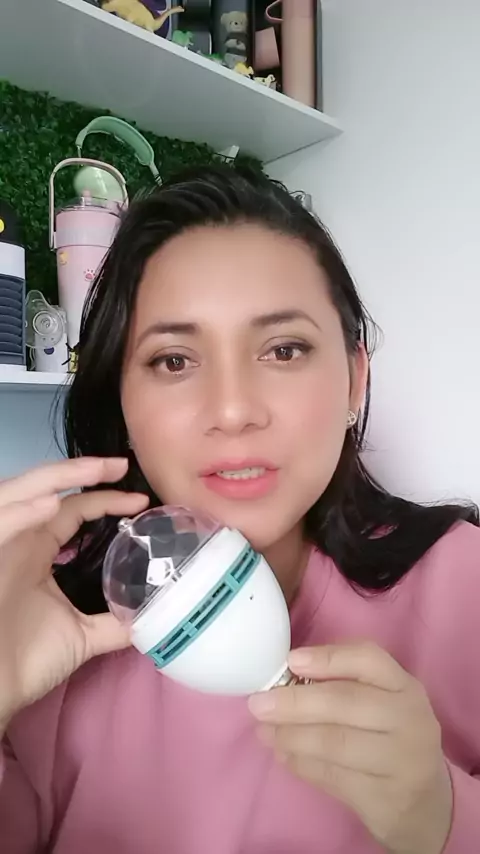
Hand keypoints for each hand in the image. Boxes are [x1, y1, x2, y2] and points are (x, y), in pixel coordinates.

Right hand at [0, 457, 148, 730]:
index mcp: (36, 552)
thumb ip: (114, 622)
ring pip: (19, 493)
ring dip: (55, 479)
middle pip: (46, 489)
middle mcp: (15, 541)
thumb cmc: (23, 663)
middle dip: (82, 471)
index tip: (140, 500)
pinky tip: (48, 506)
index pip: (71, 510)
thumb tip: (154, 616)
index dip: (104, 499)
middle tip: (120, 463)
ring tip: (92, 470)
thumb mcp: (81, 636)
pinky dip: (19, 513)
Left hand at [248, 642, 452, 853]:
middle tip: (258, 704)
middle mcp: (409, 719)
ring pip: (336, 743)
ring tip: (264, 732)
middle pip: (345, 702)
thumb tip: (287, 675)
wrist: (424, 802)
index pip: (368, 659)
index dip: (328, 658)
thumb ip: (345, 683)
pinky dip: (302, 765)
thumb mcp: (383, 702)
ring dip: (291, 736)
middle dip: (294, 702)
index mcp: (404, 685)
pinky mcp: (386, 797)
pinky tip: (284, 756)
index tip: (291, 661)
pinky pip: (334, 777)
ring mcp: (402, 760)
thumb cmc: (389, 736)